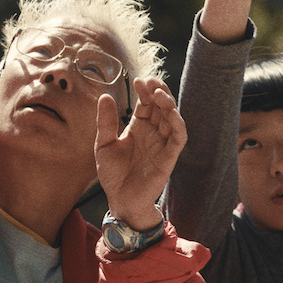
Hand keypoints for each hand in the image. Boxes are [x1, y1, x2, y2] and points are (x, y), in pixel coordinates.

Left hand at [94, 78, 186, 229]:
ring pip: (172, 118)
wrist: (121, 201)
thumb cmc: (114, 175)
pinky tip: (171, 113)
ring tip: (158, 94)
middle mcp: (153, 132)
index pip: (147, 103)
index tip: (138, 80)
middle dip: (158, 91)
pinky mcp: (169, 157)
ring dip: (169, 104)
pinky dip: (178, 123)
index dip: (145, 90)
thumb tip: (105, 96)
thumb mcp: (103, 145)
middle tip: (150, 82)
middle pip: (162, 106)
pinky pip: (179, 137)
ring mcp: (163, 144)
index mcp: (139, 127)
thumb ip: (106, 122)